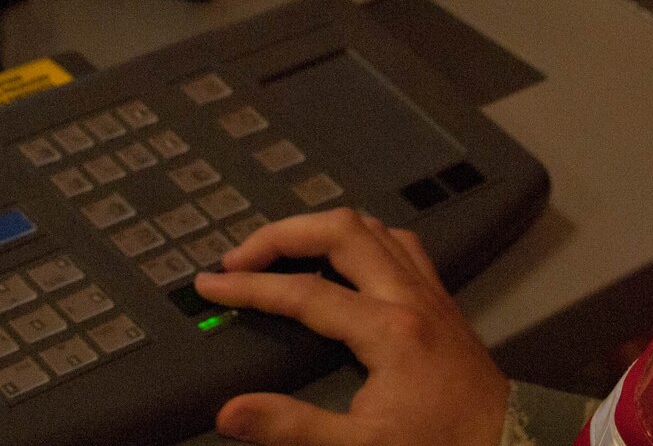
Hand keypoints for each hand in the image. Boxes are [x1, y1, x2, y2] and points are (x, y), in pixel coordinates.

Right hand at [193, 208, 509, 445]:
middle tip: (241, 256)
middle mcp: (410, 296)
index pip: (303, 292)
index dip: (249, 287)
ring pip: (372, 227)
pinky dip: (362, 238)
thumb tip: (233, 412)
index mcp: (390, 329)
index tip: (211, 287)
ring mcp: (429, 293)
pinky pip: (399, 244)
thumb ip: (291, 427)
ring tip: (283, 249)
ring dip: (321, 229)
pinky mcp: (440, 302)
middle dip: (281, 234)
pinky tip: (346, 257)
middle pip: (339, 230)